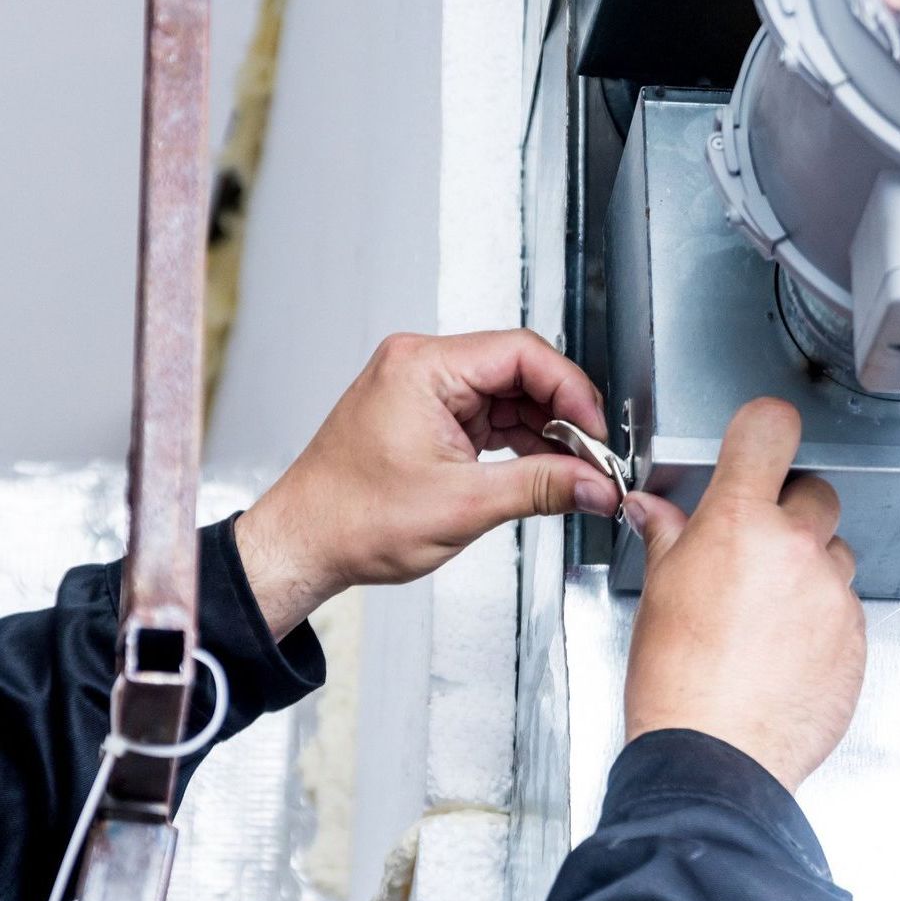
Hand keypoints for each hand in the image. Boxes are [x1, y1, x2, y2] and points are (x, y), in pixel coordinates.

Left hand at [236, 330, 616, 639]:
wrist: (302, 546)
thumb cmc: (350, 520)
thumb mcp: (463, 505)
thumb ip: (542, 487)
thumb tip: (595, 483)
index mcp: (422, 367)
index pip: (522, 353)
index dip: (570, 391)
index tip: (595, 431)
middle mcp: (421, 367)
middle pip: (520, 371)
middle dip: (562, 415)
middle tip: (593, 457)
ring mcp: (424, 390)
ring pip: (509, 395)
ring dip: (545, 432)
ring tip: (573, 471)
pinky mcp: (428, 415)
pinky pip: (490, 416)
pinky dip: (520, 443)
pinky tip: (542, 470)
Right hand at [622, 399, 865, 793]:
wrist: (713, 757)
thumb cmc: (677, 681)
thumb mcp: (661, 592)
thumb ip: (669, 536)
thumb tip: (654, 510)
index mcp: (740, 521)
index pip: (770, 430)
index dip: (766, 429)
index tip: (763, 439)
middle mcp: (796, 547)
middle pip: (815, 492)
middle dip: (788, 512)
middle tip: (755, 549)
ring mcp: (833, 593)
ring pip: (834, 553)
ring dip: (808, 568)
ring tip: (766, 612)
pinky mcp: (856, 635)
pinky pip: (845, 606)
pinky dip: (821, 618)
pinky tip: (784, 650)